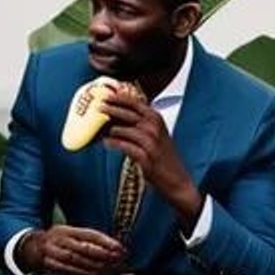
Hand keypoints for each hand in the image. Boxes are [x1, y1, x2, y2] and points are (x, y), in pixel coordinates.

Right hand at [19, 226, 126, 274]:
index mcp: (66, 230)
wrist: (29, 249)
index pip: (89, 234)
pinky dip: (84, 274)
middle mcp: (59, 240)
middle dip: (103, 255)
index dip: (105, 241)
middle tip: (118, 260)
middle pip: (83, 248)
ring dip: (95, 266)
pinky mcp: (49, 265)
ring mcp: (53, 253)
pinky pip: (69, 270)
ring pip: (77, 260)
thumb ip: (88, 241)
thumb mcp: (69, 235)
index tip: (120, 247)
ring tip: (110, 269)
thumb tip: (114, 248)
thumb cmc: (57, 242)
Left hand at [100, 93, 202, 228]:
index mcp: (156, 119)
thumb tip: (114, 113)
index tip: (106, 95)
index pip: (135, 103)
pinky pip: (125, 146)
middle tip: (97, 107)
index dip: (119, 98)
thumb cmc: (162, 155)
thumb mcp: (155, 133)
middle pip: (128, 114)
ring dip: (110, 129)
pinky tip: (106, 142)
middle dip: (111, 109)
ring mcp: (150, 143)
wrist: (176, 178)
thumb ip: (139, 122)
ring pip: (124, 130)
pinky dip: (114, 143)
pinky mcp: (146, 157)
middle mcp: (154, 128)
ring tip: (99, 129)